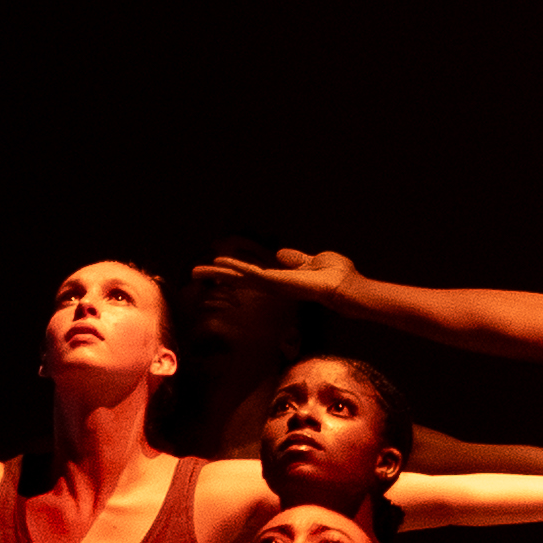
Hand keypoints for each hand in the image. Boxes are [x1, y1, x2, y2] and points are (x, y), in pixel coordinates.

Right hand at [193, 245, 362, 305]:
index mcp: (282, 278)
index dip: (235, 266)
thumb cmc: (337, 276)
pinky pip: (251, 275)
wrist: (347, 287)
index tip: (218, 261)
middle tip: (194, 272)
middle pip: (240, 278)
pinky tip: (219, 264)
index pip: (252, 271)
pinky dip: (235, 268)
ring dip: (218, 273)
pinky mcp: (277, 284)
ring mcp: (274, 285)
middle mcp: (274, 284)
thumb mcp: (313, 261)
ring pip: (240, 278)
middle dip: (218, 275)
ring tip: (196, 271)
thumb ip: (297, 259)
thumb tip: (281, 254)